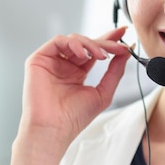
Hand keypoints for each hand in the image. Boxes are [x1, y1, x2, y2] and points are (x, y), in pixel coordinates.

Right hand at [18, 27, 130, 148]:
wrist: (53, 130)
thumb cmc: (73, 118)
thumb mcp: (103, 93)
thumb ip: (114, 72)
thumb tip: (125, 52)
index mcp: (77, 72)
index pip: (93, 51)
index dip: (108, 41)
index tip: (123, 34)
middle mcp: (64, 65)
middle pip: (85, 43)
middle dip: (104, 42)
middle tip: (118, 45)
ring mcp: (51, 61)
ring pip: (73, 39)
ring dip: (90, 44)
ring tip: (102, 55)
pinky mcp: (39, 59)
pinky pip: (58, 41)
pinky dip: (73, 44)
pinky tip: (84, 54)